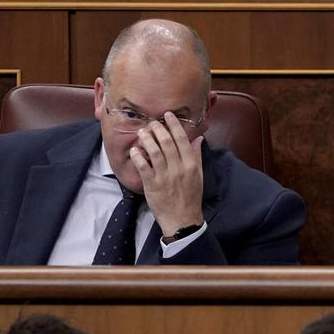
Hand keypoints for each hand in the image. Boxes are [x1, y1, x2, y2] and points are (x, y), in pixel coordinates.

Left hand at [131, 112, 204, 236]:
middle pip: (167, 143)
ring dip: (147, 139)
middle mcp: (178, 168)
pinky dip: (138, 156)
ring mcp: (164, 176)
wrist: (182, 218)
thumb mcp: (198, 175)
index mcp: (191, 164)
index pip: (182, 139)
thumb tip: (197, 138)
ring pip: (155, 152)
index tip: (168, 115)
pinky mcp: (152, 185)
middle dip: (158, 129)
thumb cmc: (191, 196)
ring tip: (142, 131)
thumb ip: (197, 155)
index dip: (174, 125)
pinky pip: (143, 167)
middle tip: (152, 122)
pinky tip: (135, 149)